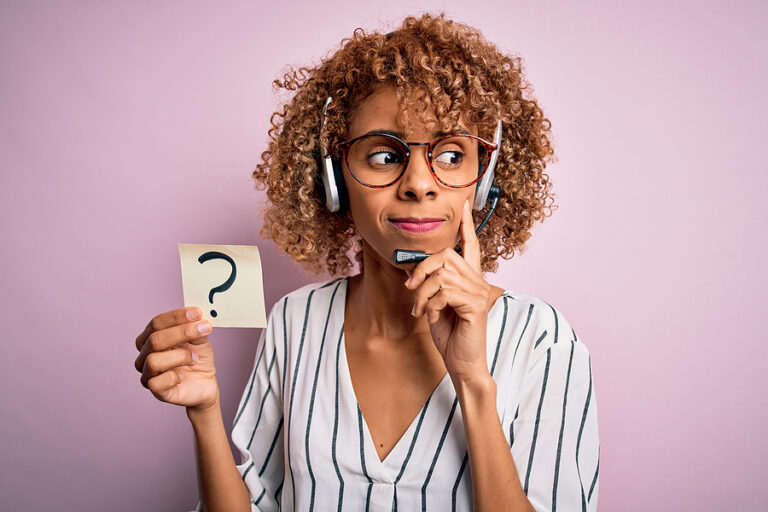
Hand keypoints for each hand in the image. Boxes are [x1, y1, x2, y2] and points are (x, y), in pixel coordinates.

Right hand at [134, 307, 219, 411]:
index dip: (176, 316)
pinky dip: (173, 377)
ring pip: (153, 361)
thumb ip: (194, 326)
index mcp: (151, 338)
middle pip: (155, 339)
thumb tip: (196, 315)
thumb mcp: (198, 338)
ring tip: (194, 357)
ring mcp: (148, 374)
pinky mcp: (156, 391)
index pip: (156, 323)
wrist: (206, 382)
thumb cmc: (197, 358)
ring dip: (180, 356)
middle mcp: (144, 355)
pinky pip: (156, 383)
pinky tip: (182, 376)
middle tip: (204, 329)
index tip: (197, 313)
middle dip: (182, 332)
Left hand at [405, 200, 491, 382]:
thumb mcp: (435, 304)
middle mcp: (478, 281)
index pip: (471, 245)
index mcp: (470, 278)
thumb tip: (414, 273)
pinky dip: (431, 305)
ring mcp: (479, 292)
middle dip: (422, 268)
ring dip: (422, 293)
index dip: (467, 225)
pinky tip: (433, 317)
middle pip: (445, 255)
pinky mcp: (475, 304)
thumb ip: (431, 285)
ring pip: (440, 275)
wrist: (462, 363)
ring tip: (420, 310)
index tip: (464, 204)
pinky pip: (444, 293)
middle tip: (410, 286)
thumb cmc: (450, 335)